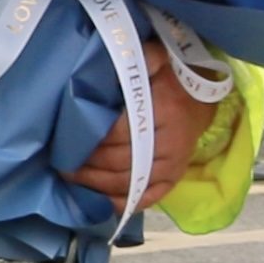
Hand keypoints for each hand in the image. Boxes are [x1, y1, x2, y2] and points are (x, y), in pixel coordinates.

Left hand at [68, 72, 221, 214]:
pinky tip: (98, 199)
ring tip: (72, 178)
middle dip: (87, 165)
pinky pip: (145, 198)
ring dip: (96, 185)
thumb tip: (109, 62)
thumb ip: (137, 60)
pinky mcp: (174, 179)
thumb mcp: (156, 59)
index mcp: (165, 110)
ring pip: (128, 182)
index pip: (119, 132)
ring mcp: (174, 165)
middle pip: (120, 161)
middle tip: (62, 162)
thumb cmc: (170, 79)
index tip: (67, 140)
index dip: (91, 139)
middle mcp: (171, 142)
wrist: (201, 100)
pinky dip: (120, 202)